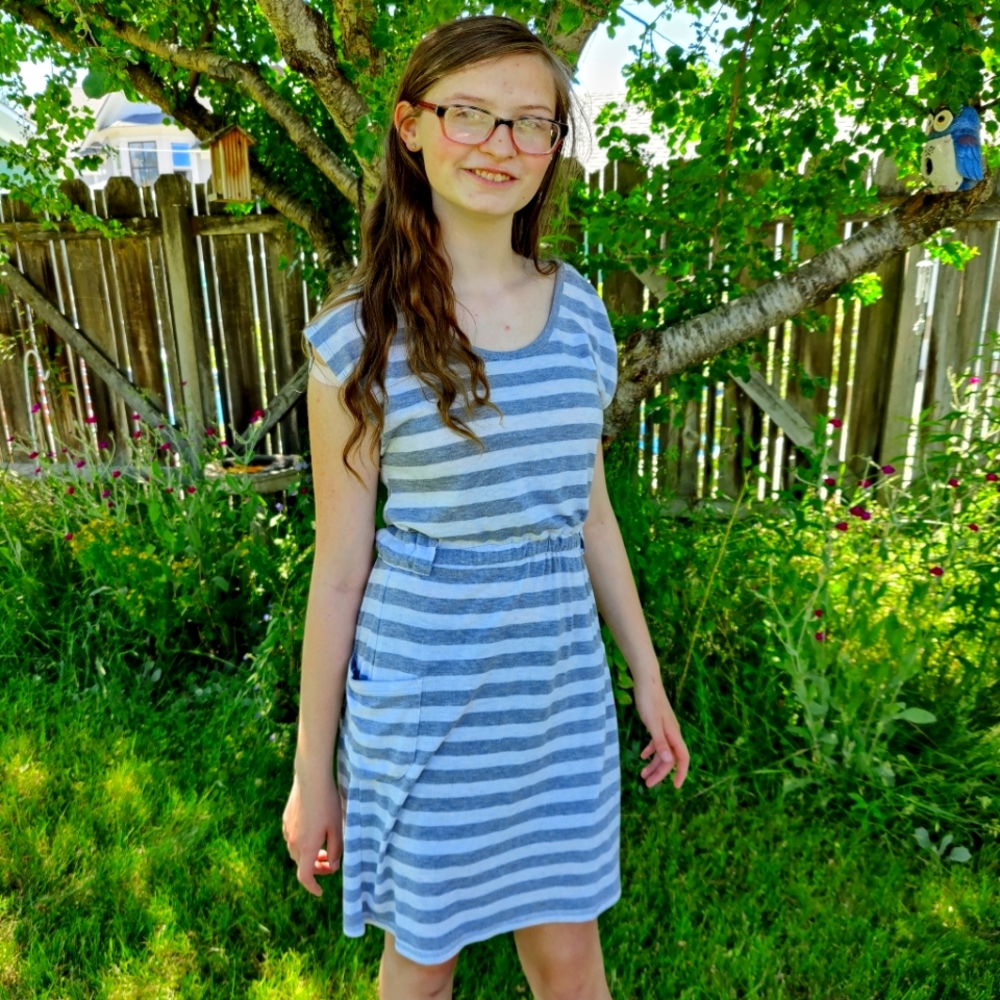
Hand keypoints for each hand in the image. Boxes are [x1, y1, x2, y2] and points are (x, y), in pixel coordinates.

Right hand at [282, 772, 342, 895]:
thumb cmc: (327, 803)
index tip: (320, 891)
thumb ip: (336, 850)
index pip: (305, 876)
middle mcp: (293, 842)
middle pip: (301, 865)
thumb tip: (333, 866)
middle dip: (315, 869)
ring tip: (323, 849)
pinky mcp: (285, 821)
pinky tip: (313, 833)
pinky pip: (292, 839)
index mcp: (306, 847)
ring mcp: (287, 831)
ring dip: (309, 856)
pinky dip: (303, 844)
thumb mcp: (337, 828)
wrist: (311, 779)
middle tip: (330, 864)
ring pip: (296, 852)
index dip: (312, 887)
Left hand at [633, 675, 689, 789]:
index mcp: (673, 734)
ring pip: (662, 752)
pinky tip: (642, 756)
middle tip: (648, 785)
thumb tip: (670, 761)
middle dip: (660, 773)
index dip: (680, 773)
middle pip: (670, 758)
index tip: (675, 787)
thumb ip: (660, 742)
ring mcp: (665, 728)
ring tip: (642, 775)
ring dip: (654, 764)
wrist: (646, 681)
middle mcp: (672, 733)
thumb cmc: (649, 700)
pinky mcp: (657, 723)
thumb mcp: (652, 723)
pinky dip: (650, 751)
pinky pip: (656, 742)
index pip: (682, 758)